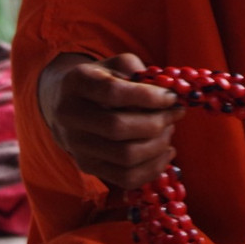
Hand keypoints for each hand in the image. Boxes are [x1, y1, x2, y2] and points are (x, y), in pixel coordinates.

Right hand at [36, 53, 182, 188]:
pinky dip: (153, 168)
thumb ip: (142, 74)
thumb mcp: (118, 65)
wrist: (67, 103)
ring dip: (157, 145)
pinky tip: (166, 152)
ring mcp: (76, 145)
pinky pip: (126, 177)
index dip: (148, 97)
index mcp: (76, 82)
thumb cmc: (103, 80)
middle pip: (118, 128)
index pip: (113, 93)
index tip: (171, 98)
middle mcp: (68, 115)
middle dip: (156, 122)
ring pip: (125, 156)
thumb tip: (172, 93)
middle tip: (176, 114)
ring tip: (169, 130)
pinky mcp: (87, 167)